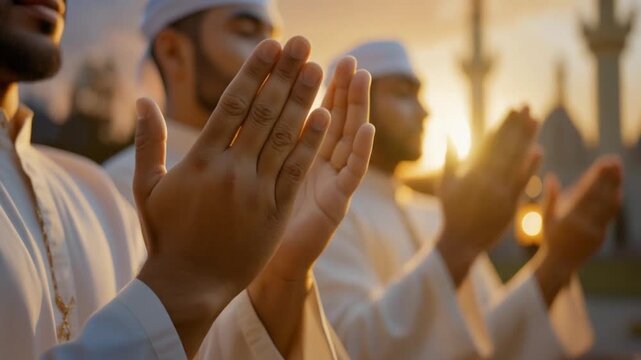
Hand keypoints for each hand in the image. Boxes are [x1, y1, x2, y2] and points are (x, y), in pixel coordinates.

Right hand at [133, 37, 328, 357]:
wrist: (189, 284)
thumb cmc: (165, 234)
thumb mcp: (147, 186)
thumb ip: (149, 140)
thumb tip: (142, 98)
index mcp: (200, 160)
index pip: (231, 105)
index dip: (253, 73)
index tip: (269, 47)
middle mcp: (231, 171)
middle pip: (263, 113)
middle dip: (284, 75)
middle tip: (301, 44)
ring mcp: (256, 191)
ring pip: (283, 137)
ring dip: (303, 100)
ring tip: (317, 69)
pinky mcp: (275, 212)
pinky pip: (295, 171)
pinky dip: (309, 143)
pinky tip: (323, 117)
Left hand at [248, 57, 374, 355]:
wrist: (257, 263)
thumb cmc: (245, 219)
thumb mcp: (248, 171)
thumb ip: (250, 140)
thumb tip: (240, 103)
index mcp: (295, 154)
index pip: (309, 111)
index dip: (313, 85)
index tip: (316, 57)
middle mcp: (316, 164)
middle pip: (332, 118)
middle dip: (340, 88)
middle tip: (347, 58)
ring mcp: (329, 183)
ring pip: (346, 139)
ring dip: (355, 108)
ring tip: (362, 77)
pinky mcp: (336, 205)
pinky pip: (351, 175)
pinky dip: (360, 152)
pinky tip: (367, 128)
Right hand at [436, 107, 540, 285]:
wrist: (460, 240)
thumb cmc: (451, 212)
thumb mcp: (445, 183)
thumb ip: (450, 157)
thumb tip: (448, 133)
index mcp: (470, 170)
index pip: (490, 140)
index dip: (502, 123)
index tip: (512, 108)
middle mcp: (484, 177)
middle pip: (505, 145)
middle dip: (517, 124)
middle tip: (527, 106)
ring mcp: (498, 191)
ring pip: (515, 159)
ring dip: (527, 139)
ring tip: (536, 120)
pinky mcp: (509, 204)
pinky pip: (522, 182)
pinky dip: (530, 166)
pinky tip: (538, 150)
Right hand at [536, 157, 622, 282]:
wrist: (560, 263)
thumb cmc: (550, 238)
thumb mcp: (546, 217)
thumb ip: (550, 198)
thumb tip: (551, 177)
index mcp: (569, 218)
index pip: (587, 192)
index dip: (596, 176)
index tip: (603, 162)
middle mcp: (584, 225)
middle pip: (600, 196)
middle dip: (608, 177)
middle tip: (614, 160)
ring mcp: (594, 231)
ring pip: (608, 206)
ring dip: (614, 187)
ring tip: (617, 171)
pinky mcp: (601, 236)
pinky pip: (609, 216)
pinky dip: (614, 202)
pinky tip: (617, 190)